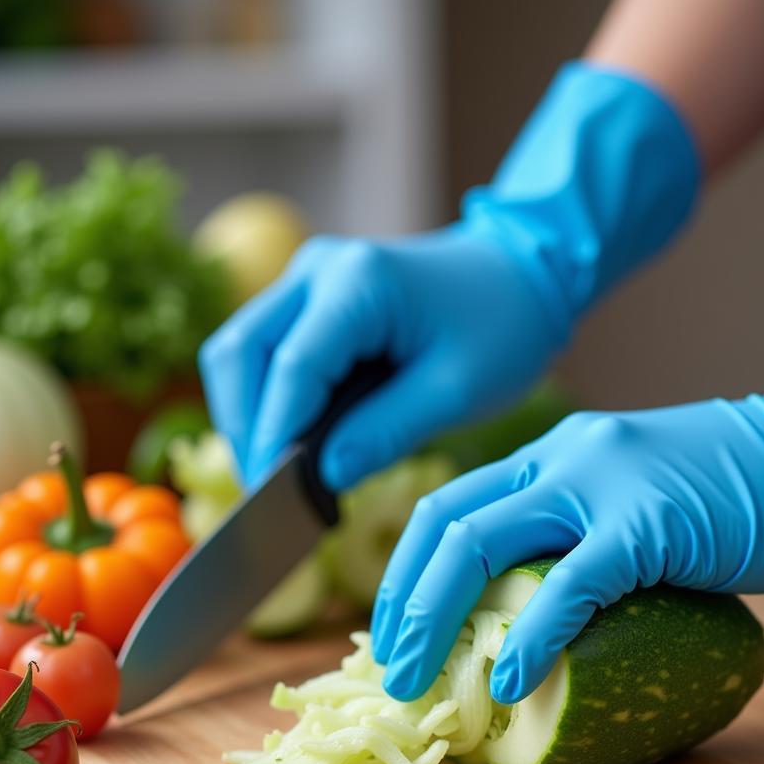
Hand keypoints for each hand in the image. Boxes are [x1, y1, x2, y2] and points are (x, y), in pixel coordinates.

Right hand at [199, 228, 560, 488]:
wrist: (521, 277)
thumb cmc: (503, 328)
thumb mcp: (456, 391)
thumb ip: (386, 432)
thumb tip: (321, 476)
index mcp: (360, 282)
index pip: (293, 367)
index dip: (275, 434)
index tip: (270, 494)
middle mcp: (320, 269)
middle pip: (242, 351)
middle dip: (246, 424)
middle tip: (265, 491)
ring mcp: (310, 279)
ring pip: (242, 350)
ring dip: (248, 412)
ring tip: (273, 473)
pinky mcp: (312, 297)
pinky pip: (265, 349)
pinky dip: (266, 397)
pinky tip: (288, 441)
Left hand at [374, 267, 763, 703]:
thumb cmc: (741, 489)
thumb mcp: (642, 493)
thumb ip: (590, 530)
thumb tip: (545, 604)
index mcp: (558, 452)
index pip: (453, 503)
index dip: (409, 567)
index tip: (394, 627)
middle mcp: (565, 456)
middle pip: (446, 522)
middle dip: (401, 599)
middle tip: (383, 663)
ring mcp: (603, 485)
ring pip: (482, 543)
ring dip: (434, 619)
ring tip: (415, 683)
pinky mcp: (650, 523)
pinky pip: (568, 585)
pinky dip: (527, 638)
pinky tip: (506, 681)